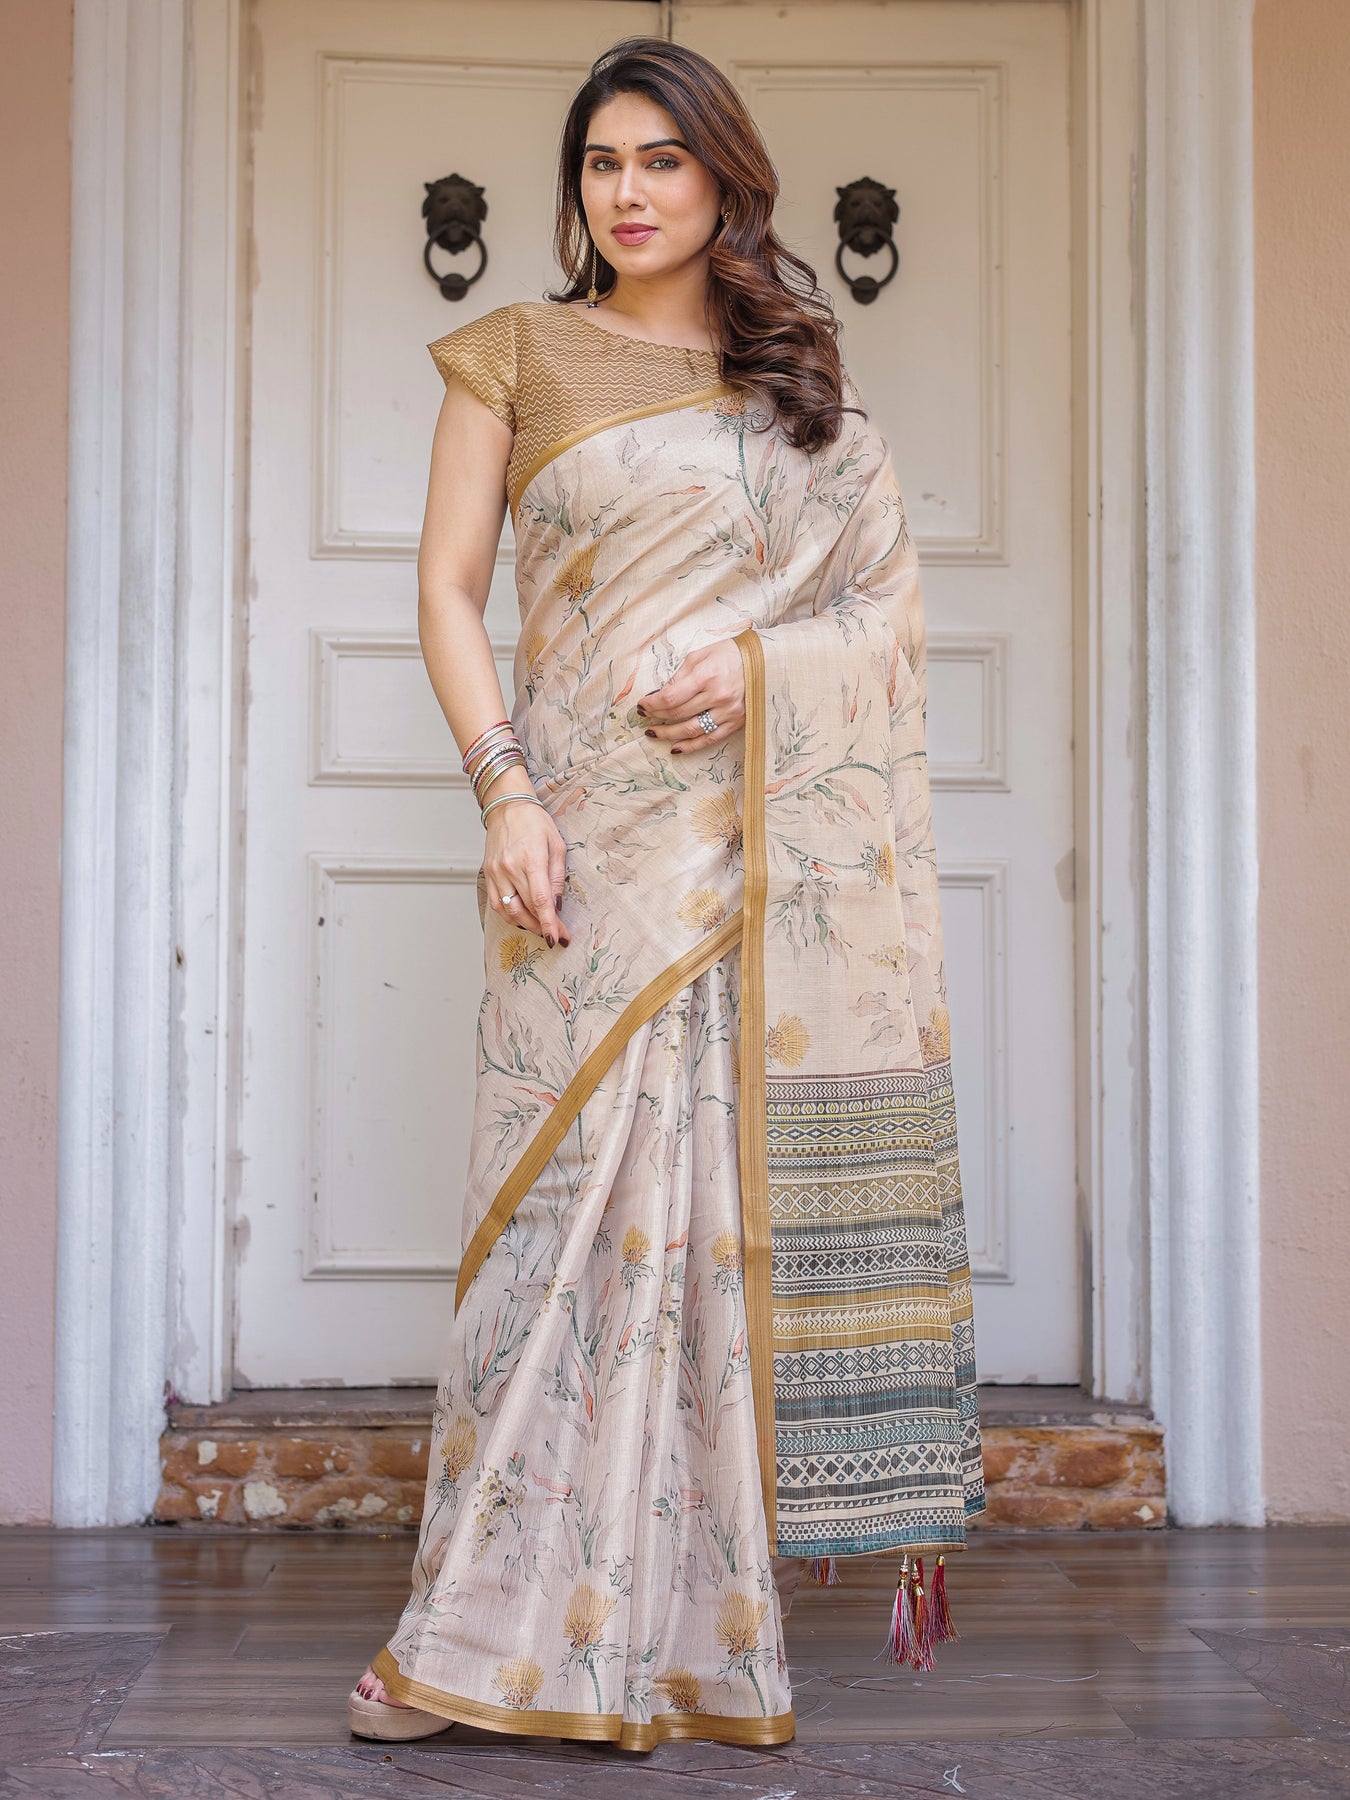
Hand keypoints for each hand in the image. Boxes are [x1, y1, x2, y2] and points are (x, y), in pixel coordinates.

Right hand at [484, 797, 570, 946]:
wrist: (507, 807)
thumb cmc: (535, 823)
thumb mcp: (556, 845)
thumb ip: (557, 877)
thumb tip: (556, 905)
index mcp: (531, 859)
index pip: (540, 900)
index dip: (549, 923)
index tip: (558, 938)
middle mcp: (510, 868)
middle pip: (526, 910)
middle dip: (542, 927)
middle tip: (556, 935)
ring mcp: (496, 872)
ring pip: (509, 911)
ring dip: (526, 925)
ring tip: (541, 927)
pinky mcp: (488, 874)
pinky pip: (497, 904)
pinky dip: (510, 915)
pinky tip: (522, 917)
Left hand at [636, 638, 745, 754]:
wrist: (764, 661)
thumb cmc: (730, 654)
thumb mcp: (700, 655)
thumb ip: (680, 676)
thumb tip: (659, 695)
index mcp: (707, 675)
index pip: (671, 697)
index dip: (652, 704)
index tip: (642, 705)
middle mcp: (718, 696)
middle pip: (678, 713)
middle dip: (657, 716)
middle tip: (644, 717)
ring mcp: (728, 712)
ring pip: (691, 730)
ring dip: (668, 734)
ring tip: (654, 733)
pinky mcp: (736, 722)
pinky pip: (710, 739)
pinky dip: (691, 746)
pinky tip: (676, 748)